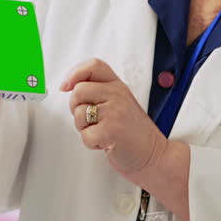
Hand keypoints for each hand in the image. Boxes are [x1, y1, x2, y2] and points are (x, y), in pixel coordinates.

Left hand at [62, 58, 166, 174]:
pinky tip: (105, 142)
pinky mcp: (111, 131)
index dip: (75, 73)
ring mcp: (115, 112)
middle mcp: (118, 95)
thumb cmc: (133, 132)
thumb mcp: (120, 102)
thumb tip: (69, 86)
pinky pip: (85, 136)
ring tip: (101, 131)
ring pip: (79, 113)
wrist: (154, 154)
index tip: (67, 86)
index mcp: (118, 86)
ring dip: (84, 128)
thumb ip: (99, 92)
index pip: (93, 66)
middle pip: (79, 91)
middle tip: (90, 119)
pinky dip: (91, 144)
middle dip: (76, 108)